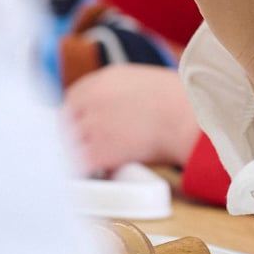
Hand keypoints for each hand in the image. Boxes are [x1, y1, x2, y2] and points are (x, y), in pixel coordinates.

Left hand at [62, 65, 200, 173]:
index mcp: (103, 80)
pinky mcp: (98, 152)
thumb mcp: (141, 81)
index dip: (78, 114)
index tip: (82, 125)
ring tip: (92, 161)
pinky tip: (96, 173)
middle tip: (86, 145)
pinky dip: (84, 171)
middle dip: (74, 132)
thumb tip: (114, 109)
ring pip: (68, 143)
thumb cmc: (179, 101)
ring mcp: (92, 126)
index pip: (72, 98)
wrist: (188, 118)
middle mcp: (91, 100)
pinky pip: (78, 164)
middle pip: (65, 120)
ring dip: (77, 152)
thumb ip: (118, 92)